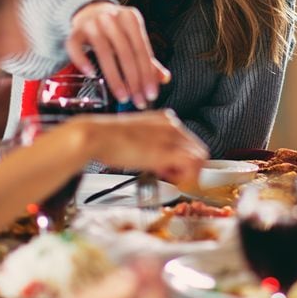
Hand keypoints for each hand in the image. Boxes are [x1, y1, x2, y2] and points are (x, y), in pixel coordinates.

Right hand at [68, 2, 170, 108]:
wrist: (90, 11)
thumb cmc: (116, 29)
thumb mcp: (133, 38)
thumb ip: (147, 58)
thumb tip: (164, 79)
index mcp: (130, 18)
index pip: (142, 50)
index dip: (148, 74)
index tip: (151, 94)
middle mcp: (111, 18)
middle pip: (125, 53)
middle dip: (134, 80)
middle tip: (138, 100)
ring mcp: (91, 23)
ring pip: (103, 53)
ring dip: (115, 78)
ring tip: (122, 96)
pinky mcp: (74, 31)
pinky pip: (75, 48)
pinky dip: (82, 61)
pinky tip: (92, 75)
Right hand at [75, 109, 207, 186]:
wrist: (96, 136)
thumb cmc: (108, 140)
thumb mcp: (136, 140)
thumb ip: (152, 148)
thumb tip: (161, 163)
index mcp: (164, 120)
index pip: (188, 142)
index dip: (183, 159)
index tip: (172, 169)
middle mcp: (172, 125)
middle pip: (197, 149)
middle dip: (188, 167)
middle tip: (171, 175)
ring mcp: (171, 136)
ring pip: (200, 157)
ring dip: (188, 173)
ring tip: (168, 177)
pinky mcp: (168, 150)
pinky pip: (194, 164)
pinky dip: (188, 176)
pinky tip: (170, 178)